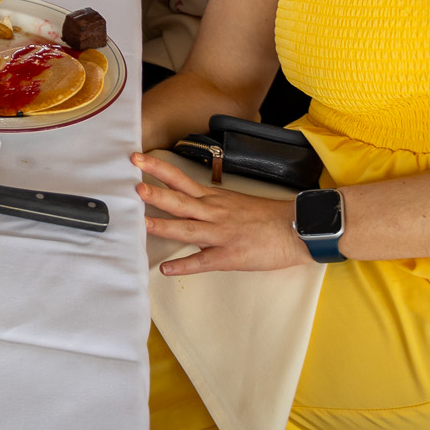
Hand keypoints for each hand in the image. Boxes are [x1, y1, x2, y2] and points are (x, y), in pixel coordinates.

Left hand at [132, 153, 311, 275]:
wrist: (297, 228)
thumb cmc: (267, 216)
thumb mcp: (235, 202)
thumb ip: (210, 204)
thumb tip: (188, 205)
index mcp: (214, 198)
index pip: (181, 180)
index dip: (158, 169)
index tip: (138, 160)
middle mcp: (214, 212)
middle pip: (180, 200)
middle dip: (156, 193)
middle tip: (133, 186)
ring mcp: (221, 234)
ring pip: (188, 228)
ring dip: (164, 226)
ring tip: (142, 223)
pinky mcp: (230, 255)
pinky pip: (204, 262)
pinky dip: (184, 266)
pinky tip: (167, 269)